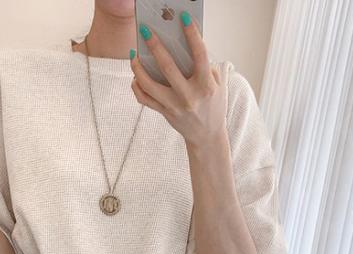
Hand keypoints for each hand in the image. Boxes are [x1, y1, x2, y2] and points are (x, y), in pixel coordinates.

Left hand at [129, 12, 226, 147]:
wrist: (207, 136)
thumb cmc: (213, 106)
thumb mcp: (217, 86)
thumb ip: (205, 67)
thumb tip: (185, 47)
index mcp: (206, 86)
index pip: (199, 55)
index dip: (192, 34)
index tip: (183, 17)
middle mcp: (189, 96)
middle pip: (168, 67)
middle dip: (155, 46)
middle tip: (146, 31)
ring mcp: (175, 106)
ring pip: (150, 85)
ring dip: (138, 68)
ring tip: (134, 54)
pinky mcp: (165, 113)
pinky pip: (145, 100)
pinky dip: (137, 87)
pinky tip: (135, 77)